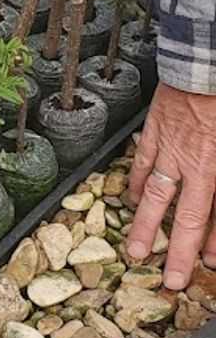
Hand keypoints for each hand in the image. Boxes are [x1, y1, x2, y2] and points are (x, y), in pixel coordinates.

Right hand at [126, 84, 215, 289]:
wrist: (208, 56)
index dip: (215, 244)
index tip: (211, 265)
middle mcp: (198, 164)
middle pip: (190, 218)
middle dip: (182, 253)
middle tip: (173, 280)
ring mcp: (173, 149)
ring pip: (157, 196)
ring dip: (148, 227)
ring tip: (138, 251)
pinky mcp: (156, 131)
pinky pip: (142, 164)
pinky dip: (134, 184)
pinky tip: (130, 200)